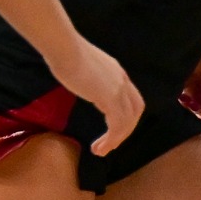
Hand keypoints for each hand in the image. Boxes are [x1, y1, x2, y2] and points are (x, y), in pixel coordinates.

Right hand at [43, 38, 144, 154]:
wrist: (65, 49)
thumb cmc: (65, 53)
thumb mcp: (83, 66)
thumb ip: (89, 76)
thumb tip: (81, 80)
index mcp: (117, 73)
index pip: (131, 98)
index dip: (126, 115)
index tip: (113, 129)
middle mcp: (122, 80)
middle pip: (135, 110)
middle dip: (125, 130)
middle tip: (110, 145)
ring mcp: (118, 89)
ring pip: (128, 120)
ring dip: (116, 139)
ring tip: (101, 151)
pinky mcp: (110, 97)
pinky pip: (118, 124)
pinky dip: (111, 138)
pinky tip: (98, 147)